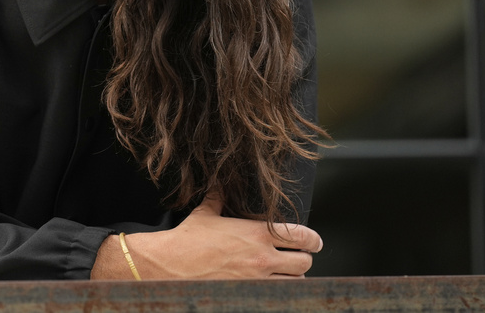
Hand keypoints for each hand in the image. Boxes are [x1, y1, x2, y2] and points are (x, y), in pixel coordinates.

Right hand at [93, 196, 322, 279]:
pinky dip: (279, 294)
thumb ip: (218, 199)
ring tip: (283, 276)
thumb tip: (220, 185)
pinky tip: (271, 290)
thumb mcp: (205, 214)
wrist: (170, 265)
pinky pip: (278, 298)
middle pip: (304, 263)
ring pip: (295, 284)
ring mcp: (257, 281)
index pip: (301, 236)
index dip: (313, 240)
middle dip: (303, 261)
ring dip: (292, 279)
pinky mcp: (249, 297)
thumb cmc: (187, 240)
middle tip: (297, 260)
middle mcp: (262, 258)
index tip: (314, 243)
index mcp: (256, 233)